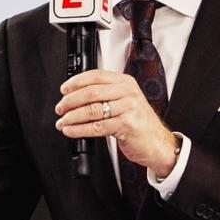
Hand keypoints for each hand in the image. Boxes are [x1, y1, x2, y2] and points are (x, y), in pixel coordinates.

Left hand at [54, 70, 177, 177]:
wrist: (158, 143)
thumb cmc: (140, 124)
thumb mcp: (126, 102)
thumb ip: (107, 95)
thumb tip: (77, 95)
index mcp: (126, 83)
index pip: (95, 76)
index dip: (75, 82)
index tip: (64, 89)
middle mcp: (128, 93)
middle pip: (90, 92)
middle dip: (70, 101)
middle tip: (60, 108)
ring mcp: (128, 108)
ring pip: (91, 110)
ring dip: (72, 117)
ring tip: (63, 122)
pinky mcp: (126, 125)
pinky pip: (96, 126)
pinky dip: (79, 129)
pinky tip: (71, 131)